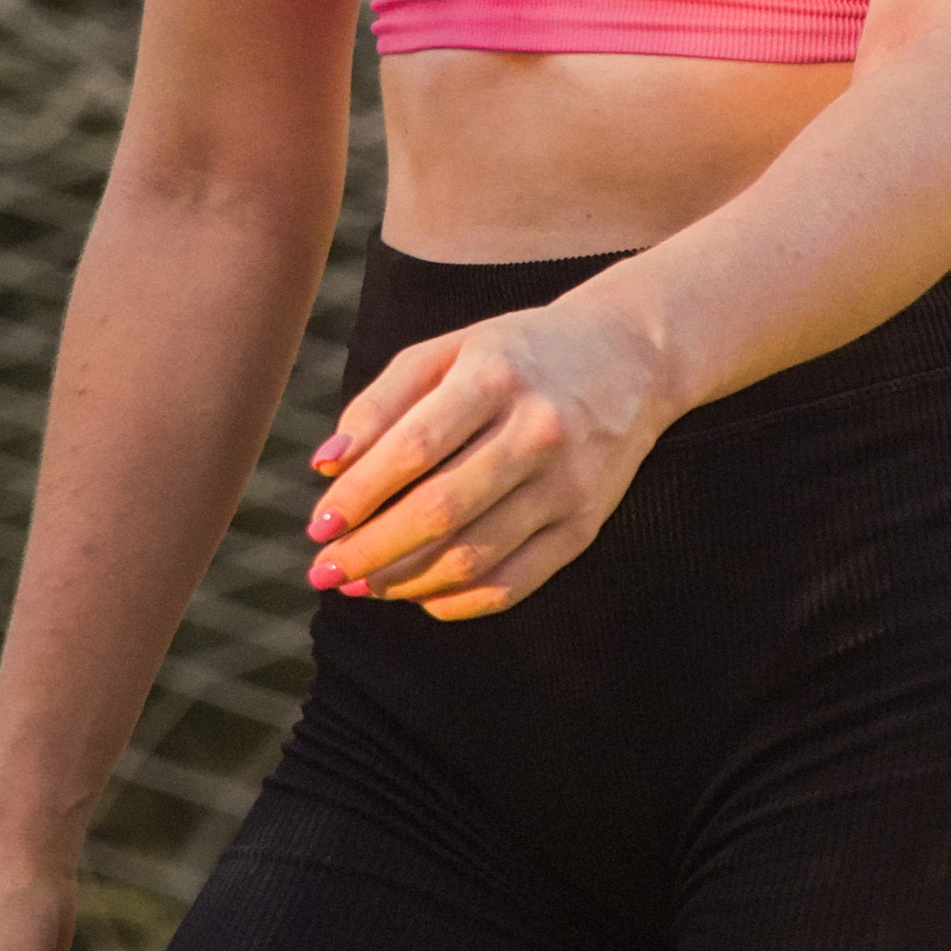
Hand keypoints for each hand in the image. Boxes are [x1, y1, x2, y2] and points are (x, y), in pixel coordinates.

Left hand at [303, 285, 671, 622]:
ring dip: (405, 581)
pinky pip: (514, 582)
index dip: (359, 494)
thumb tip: (324, 466)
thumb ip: (380, 403)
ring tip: (362, 584)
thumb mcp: (448, 351)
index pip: (413, 449)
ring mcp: (567, 483)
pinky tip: (420, 596)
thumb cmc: (518, 354)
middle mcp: (537, 430)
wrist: (632, 355)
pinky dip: (459, 600)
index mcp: (494, 376)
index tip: (317, 525)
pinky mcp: (585, 525)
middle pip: (440, 510)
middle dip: (371, 549)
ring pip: (473, 555)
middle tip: (325, 570)